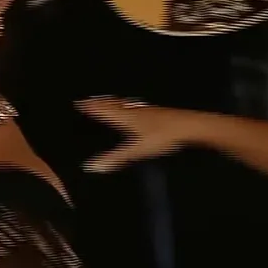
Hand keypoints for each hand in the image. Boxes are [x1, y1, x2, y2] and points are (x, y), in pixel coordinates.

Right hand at [76, 97, 204, 172]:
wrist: (188, 125)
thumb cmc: (161, 137)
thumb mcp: (136, 150)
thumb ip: (115, 158)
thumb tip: (90, 166)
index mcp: (125, 117)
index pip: (103, 110)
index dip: (91, 107)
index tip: (78, 103)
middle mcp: (132, 110)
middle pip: (111, 104)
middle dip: (98, 102)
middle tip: (88, 100)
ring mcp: (144, 110)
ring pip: (123, 104)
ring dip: (111, 102)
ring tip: (105, 101)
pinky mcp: (155, 112)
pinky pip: (132, 106)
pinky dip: (124, 106)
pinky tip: (132, 108)